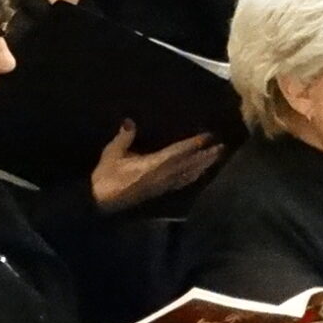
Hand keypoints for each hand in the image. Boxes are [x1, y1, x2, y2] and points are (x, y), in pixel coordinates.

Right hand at [91, 124, 225, 211]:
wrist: (100, 201)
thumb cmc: (106, 176)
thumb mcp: (112, 154)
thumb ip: (124, 137)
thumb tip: (130, 121)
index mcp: (153, 165)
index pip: (179, 152)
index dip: (194, 144)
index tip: (208, 136)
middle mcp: (163, 176)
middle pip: (190, 164)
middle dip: (206, 155)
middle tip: (222, 146)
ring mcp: (163, 186)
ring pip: (189, 174)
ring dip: (204, 165)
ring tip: (217, 157)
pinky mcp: (160, 192)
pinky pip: (182, 183)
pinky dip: (194, 176)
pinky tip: (200, 173)